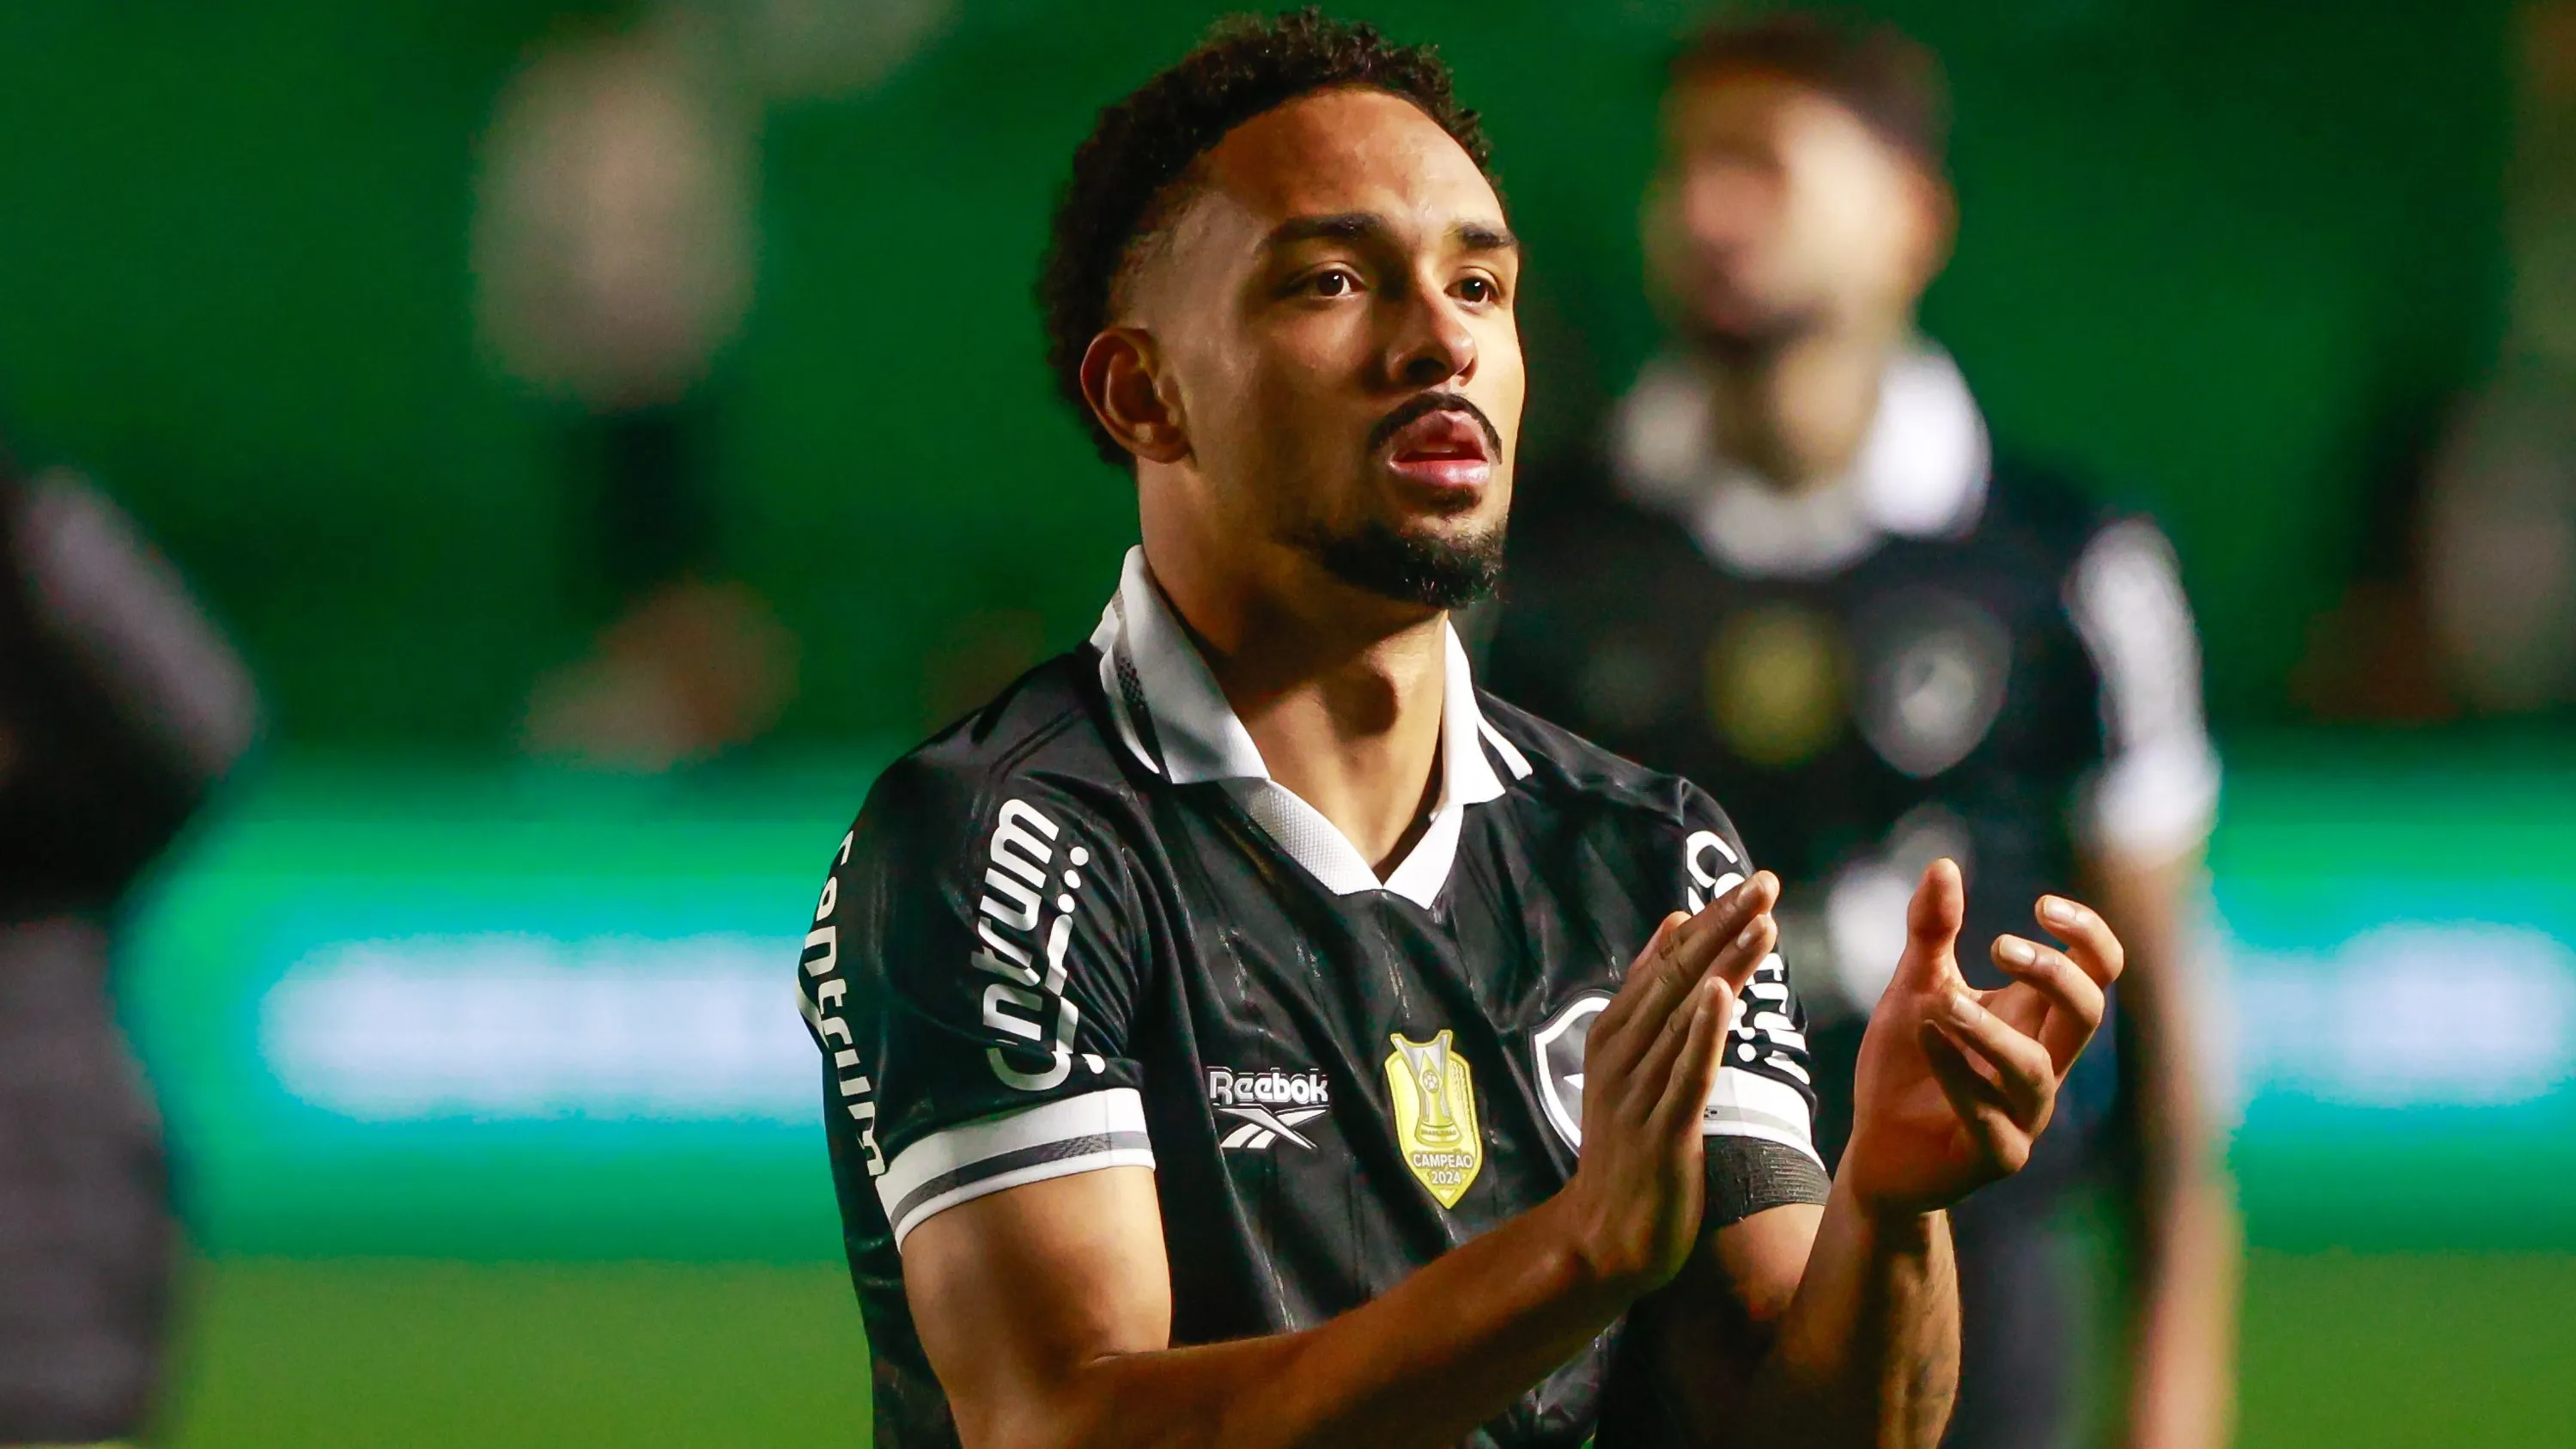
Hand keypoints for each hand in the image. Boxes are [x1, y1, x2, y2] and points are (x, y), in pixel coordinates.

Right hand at [1556, 872, 1779, 1291]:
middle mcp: (1620, 1054)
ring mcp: (1637, 1091)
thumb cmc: (1627, 1147)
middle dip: (1722, 926)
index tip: (1749, 881)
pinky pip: (1685, 1073)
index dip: (1708, 920)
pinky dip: (1702, 1032)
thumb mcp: (1630, 1064)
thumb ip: (1649, 998)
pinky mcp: (1661, 1131)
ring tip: (1760, 922)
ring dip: (1723, 965)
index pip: (1664, 963)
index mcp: (1612, 1033)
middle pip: (1675, 977)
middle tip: (1763, 882)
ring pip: (1686, 1016)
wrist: (1605, 1235)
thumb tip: (1674, 924)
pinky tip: (1721, 995)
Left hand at [1840, 859, 2122, 1218]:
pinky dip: (1960, 1076)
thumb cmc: (1909, 1065)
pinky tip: (1927, 1038)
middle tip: (1997, 946)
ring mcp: (2025, 1114)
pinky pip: (1991, 1119)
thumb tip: (1943, 863)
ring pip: (2036, 1070)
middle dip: (2053, 973)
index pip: (2096, 972)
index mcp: (2034, 1019)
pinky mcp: (1996, 1156)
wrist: (1877, 1150)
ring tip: (1941, 1002)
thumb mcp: (1914, 988)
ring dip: (1989, 1031)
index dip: (2087, 936)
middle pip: (2086, 1013)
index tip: (2043, 904)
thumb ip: (1931, 933)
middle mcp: (2042, 1063)